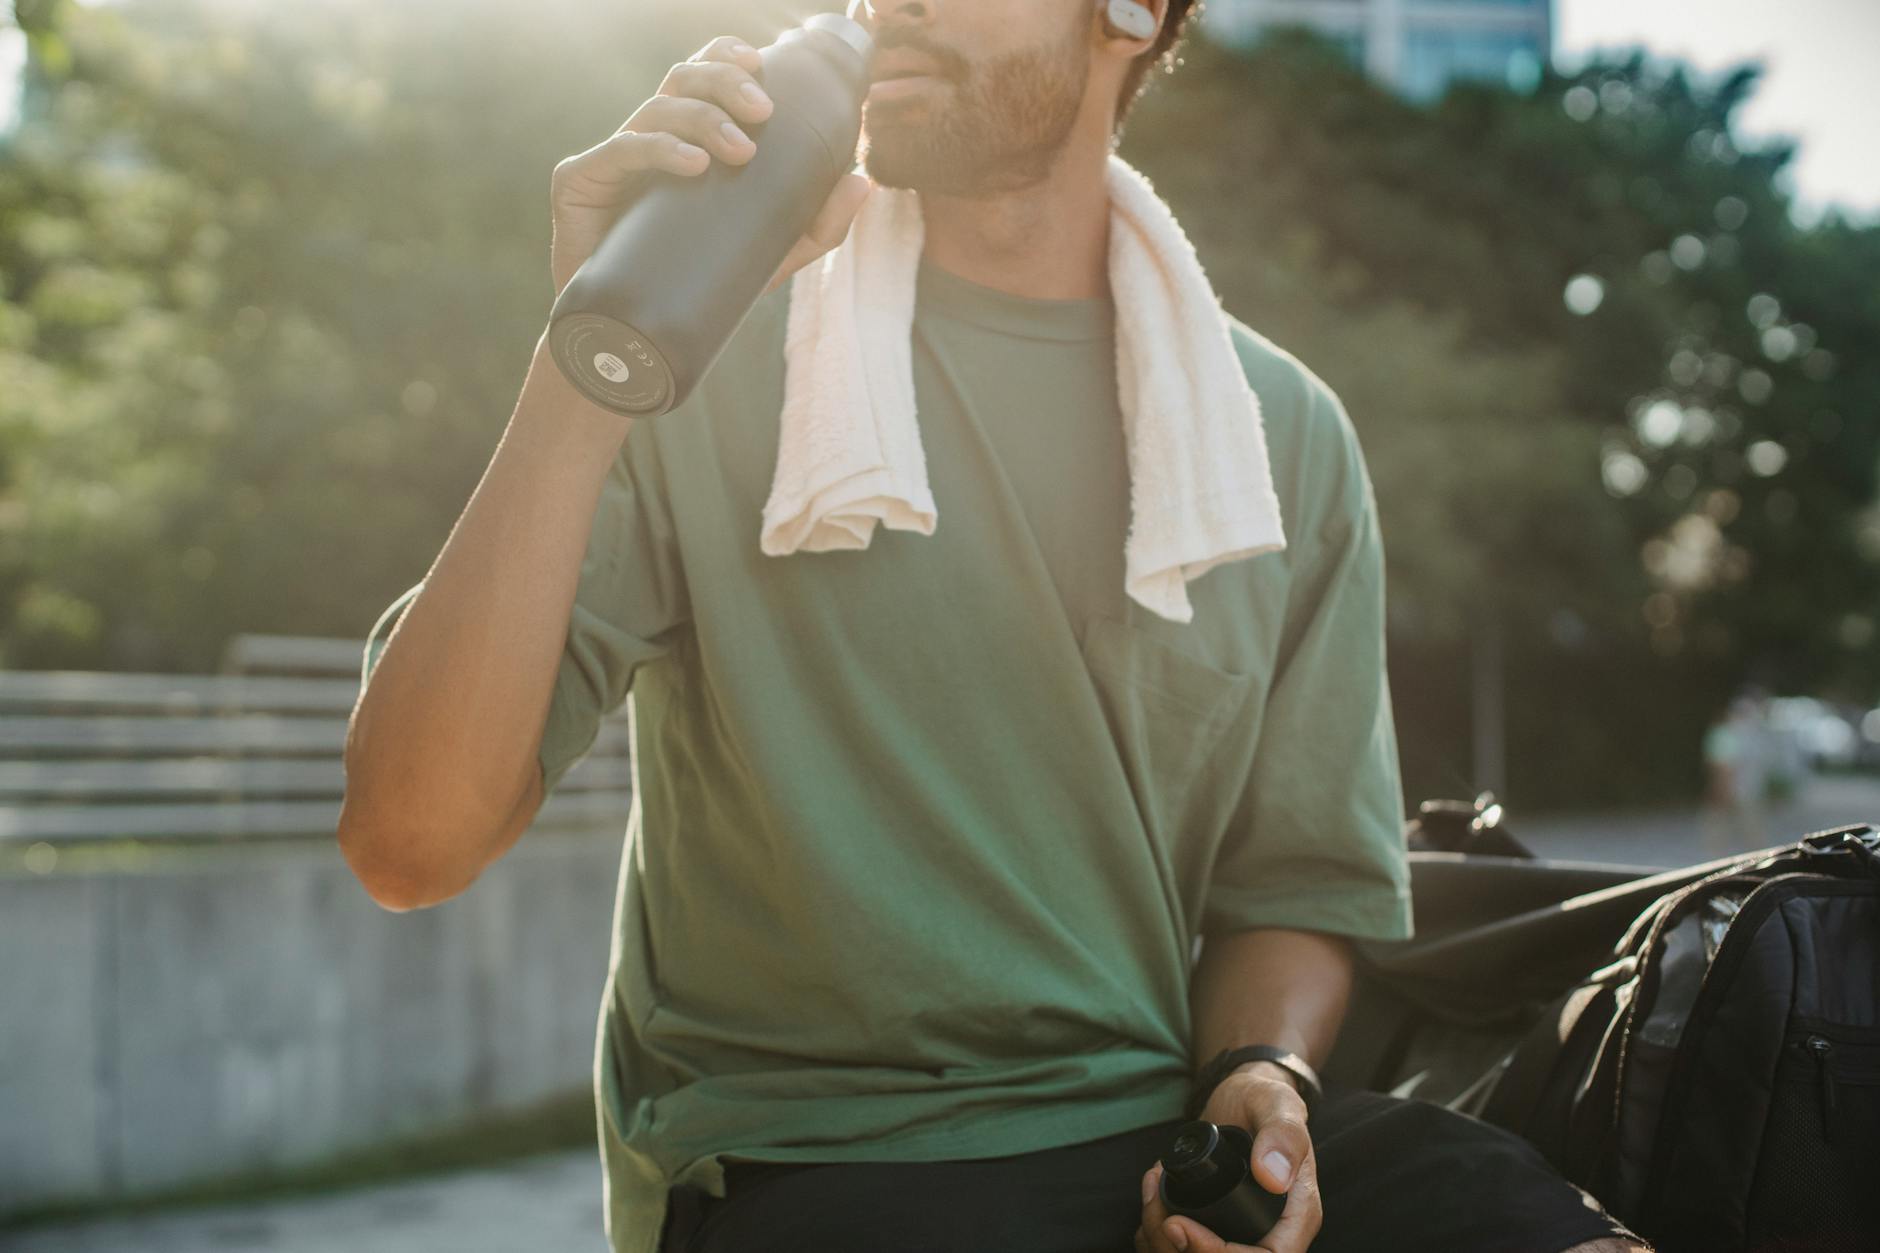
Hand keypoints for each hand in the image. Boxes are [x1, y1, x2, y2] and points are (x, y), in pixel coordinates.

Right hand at [548, 34, 872, 298]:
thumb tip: (863, 180)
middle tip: (764, 111)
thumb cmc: (696, 284)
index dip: (727, 56)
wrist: (627, 339)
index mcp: (685, 138)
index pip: (703, 75)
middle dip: (725, 82)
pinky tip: (691, 163)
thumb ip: (816, 224)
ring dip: (703, 119)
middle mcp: (648, 138)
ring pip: (656, 109)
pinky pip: (618, 152)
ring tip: (740, 150)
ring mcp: (612, 159)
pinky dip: (657, 150)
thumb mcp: (768, 254)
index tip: (762, 65)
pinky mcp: (579, 183)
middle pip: (683, 80)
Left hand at [1135, 1063, 1321, 1252]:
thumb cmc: (1266, 1100)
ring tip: (1151, 1188)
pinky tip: (1152, 1195)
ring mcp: (1239, 1231)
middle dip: (1178, 1246)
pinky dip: (1154, 1231)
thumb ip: (1284, 1135)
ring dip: (1159, 1237)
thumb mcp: (1279, 1105)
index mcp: (1295, 1216)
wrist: (1242, 1098)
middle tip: (1155, 1203)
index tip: (1180, 1226)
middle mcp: (1269, 1232)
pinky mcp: (1212, 1226)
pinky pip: (1178, 1248)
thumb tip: (1273, 1178)